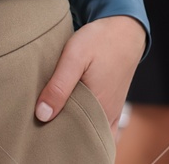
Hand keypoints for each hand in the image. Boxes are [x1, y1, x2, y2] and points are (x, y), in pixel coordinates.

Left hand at [36, 15, 146, 137]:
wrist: (126, 29)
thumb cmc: (100, 40)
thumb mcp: (74, 56)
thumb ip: (59, 86)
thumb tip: (42, 115)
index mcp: (99, 108)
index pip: (76, 139)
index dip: (59, 139)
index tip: (42, 132)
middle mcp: (108, 115)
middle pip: (85, 139)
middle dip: (66, 138)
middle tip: (45, 129)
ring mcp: (113, 113)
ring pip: (93, 134)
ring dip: (77, 132)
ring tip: (56, 124)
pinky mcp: (114, 106)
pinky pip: (103, 129)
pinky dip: (90, 130)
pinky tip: (75, 122)